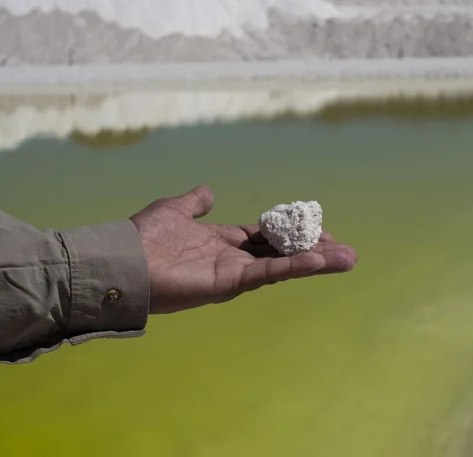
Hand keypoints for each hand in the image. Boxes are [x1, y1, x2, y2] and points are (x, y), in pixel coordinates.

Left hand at [129, 186, 356, 313]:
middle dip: (313, 250)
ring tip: (349, 258)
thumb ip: (193, 202)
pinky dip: (293, 267)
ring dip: (316, 262)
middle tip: (345, 249)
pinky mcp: (230, 283)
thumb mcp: (173, 209)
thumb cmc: (143, 237)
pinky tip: (320, 260)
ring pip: (282, 265)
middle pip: (281, 252)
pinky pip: (267, 273)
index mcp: (221, 241)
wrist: (124, 260)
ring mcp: (233, 273)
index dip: (290, 232)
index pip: (264, 237)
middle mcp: (232, 258)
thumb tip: (207, 190)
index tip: (319, 229)